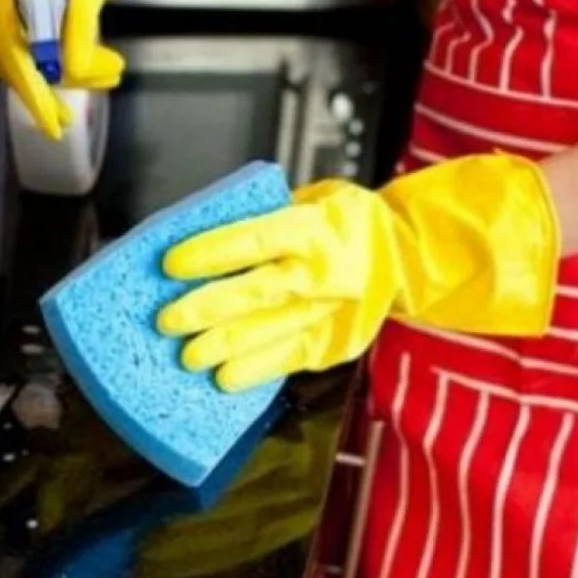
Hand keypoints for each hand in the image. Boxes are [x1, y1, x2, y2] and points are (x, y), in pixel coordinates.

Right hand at [0, 0, 158, 138]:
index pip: (11, 44)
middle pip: (2, 58)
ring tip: (61, 103)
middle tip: (64, 120)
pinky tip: (44, 78)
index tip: (54, 123)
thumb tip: (75, 73)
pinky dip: (20, 68)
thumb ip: (81, 25)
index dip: (32, 89)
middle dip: (36, 93)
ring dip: (31, 83)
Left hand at [156, 154, 561, 391]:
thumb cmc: (348, 222)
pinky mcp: (335, 344)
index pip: (254, 239)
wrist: (411, 255)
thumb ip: (266, 217)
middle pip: (257, 293)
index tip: (171, 263)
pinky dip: (255, 370)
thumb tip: (202, 235)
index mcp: (315, 228)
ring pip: (270, 333)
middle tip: (166, 320)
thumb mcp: (313, 199)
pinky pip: (289, 360)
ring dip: (224, 347)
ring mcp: (332, 313)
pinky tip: (224, 378)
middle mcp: (324, 273)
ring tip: (187, 357)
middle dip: (206, 309)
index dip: (211, 253)